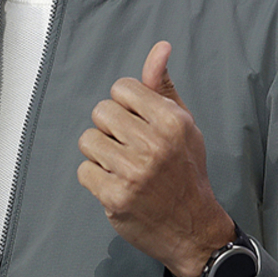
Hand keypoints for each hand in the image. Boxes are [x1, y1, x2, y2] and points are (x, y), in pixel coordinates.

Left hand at [77, 41, 235, 276]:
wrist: (193, 228)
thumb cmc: (185, 171)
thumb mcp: (183, 125)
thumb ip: (163, 87)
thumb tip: (159, 48)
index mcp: (172, 121)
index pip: (121, 88)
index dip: (126, 106)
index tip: (139, 125)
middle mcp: (154, 144)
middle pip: (101, 111)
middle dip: (110, 128)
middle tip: (130, 148)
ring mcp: (133, 172)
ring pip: (88, 140)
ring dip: (100, 153)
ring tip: (122, 167)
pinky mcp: (115, 196)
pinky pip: (84, 170)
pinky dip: (95, 178)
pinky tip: (117, 185)